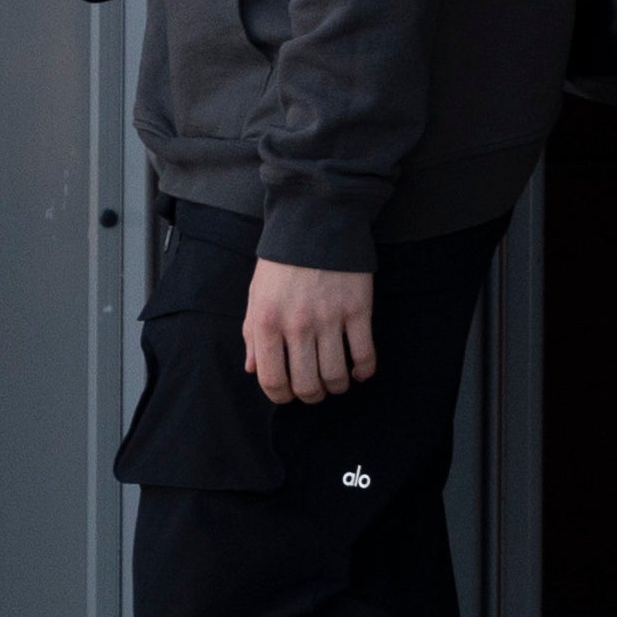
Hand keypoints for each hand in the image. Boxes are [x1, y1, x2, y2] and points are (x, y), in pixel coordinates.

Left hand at [241, 258, 377, 408]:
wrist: (316, 220)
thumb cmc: (282, 259)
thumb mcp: (256, 294)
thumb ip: (252, 333)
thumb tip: (252, 369)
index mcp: (267, 321)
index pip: (272, 380)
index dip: (280, 396)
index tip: (288, 394)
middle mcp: (297, 325)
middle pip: (306, 385)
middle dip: (310, 396)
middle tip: (314, 389)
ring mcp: (330, 319)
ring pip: (335, 376)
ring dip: (336, 387)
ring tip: (336, 380)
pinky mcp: (358, 310)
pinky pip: (364, 355)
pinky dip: (363, 371)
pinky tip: (359, 371)